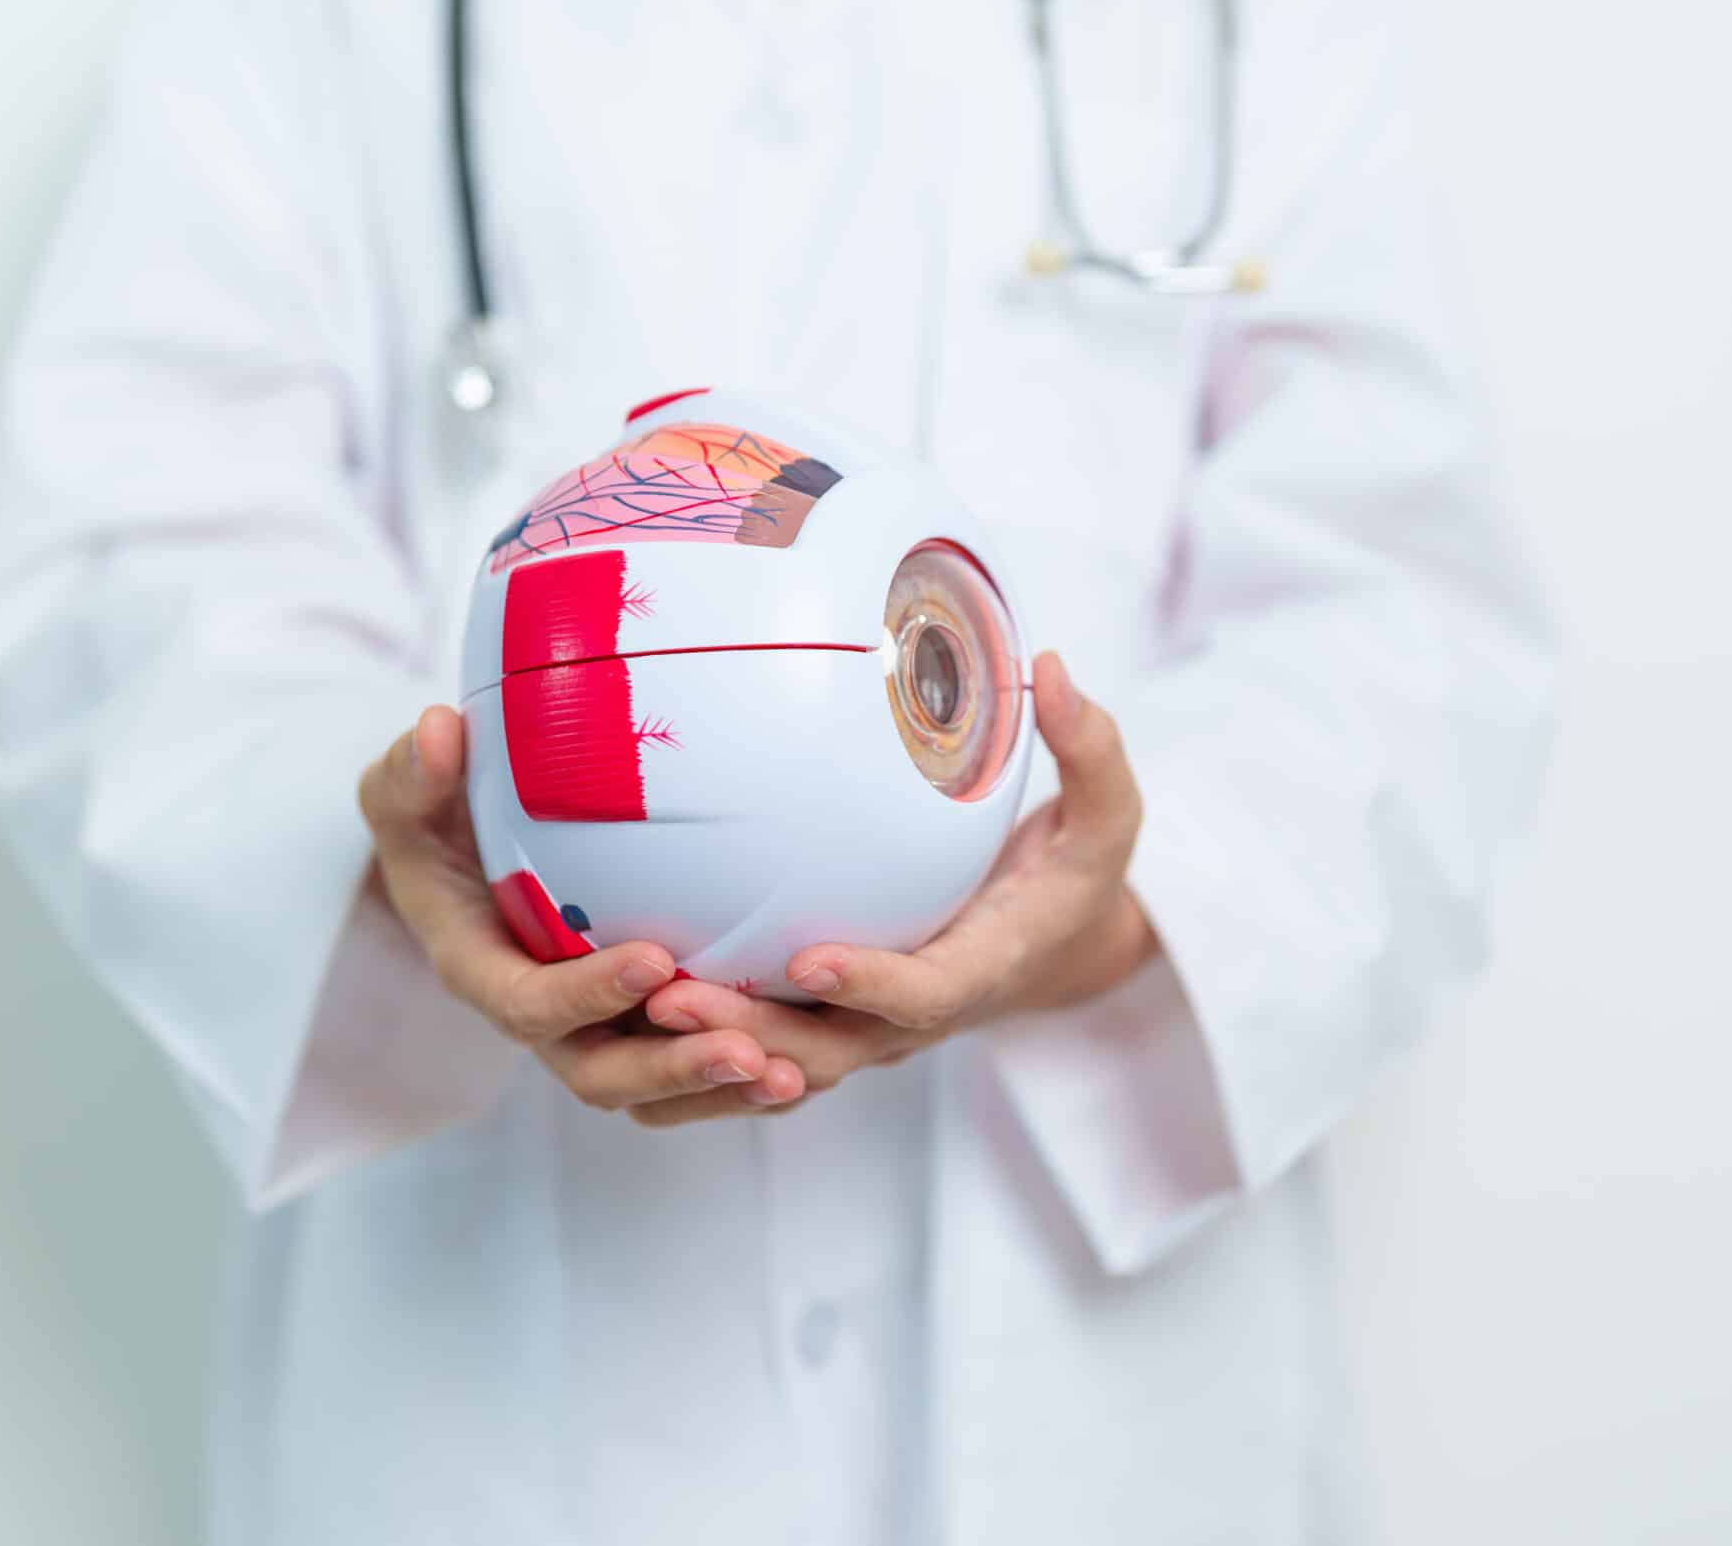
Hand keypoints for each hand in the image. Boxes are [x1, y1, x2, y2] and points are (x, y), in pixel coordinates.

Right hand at [357, 705, 804, 1119]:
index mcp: (483, 971)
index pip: (529, 1007)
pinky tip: (813, 1059)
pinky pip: (693, 1076)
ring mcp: (596, 1031)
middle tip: (748, 1050)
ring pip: (658, 1090)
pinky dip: (745, 1080)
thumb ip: (415, 772)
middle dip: (674, 1070)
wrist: (462, 858)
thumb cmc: (436, 818)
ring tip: (794, 1074)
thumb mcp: (408, 791)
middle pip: (603, 1075)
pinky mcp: (642, 1028)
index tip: (655, 959)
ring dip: (723, 1091)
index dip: (588, 994)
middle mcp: (544, 1018)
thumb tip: (440, 728)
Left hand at [639, 652, 1158, 1119]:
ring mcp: (868, 1030)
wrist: (1055, 951)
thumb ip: (1091, 750)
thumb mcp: (1108, 820)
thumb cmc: (1075, 878)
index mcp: (983, 968)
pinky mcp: (831, 1024)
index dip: (871, 986)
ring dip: (710, 1052)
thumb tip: (1055, 669)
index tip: (810, 957)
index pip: (925, 994)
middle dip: (753, 1036)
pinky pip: (763, 1053)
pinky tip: (623, 1015)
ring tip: (632, 1010)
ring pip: (782, 1062)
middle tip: (676, 1003)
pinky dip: (701, 1056)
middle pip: (829, 1050)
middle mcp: (916, 1015)